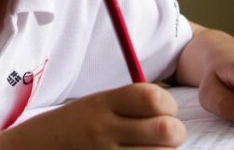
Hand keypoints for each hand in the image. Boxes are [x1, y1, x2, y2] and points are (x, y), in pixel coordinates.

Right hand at [1, 83, 185, 148]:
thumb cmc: (59, 132)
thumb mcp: (88, 107)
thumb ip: (124, 106)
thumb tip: (166, 109)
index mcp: (101, 104)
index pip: (153, 96)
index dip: (168, 104)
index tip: (163, 112)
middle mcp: (104, 131)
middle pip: (167, 130)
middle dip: (174, 134)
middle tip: (165, 138)